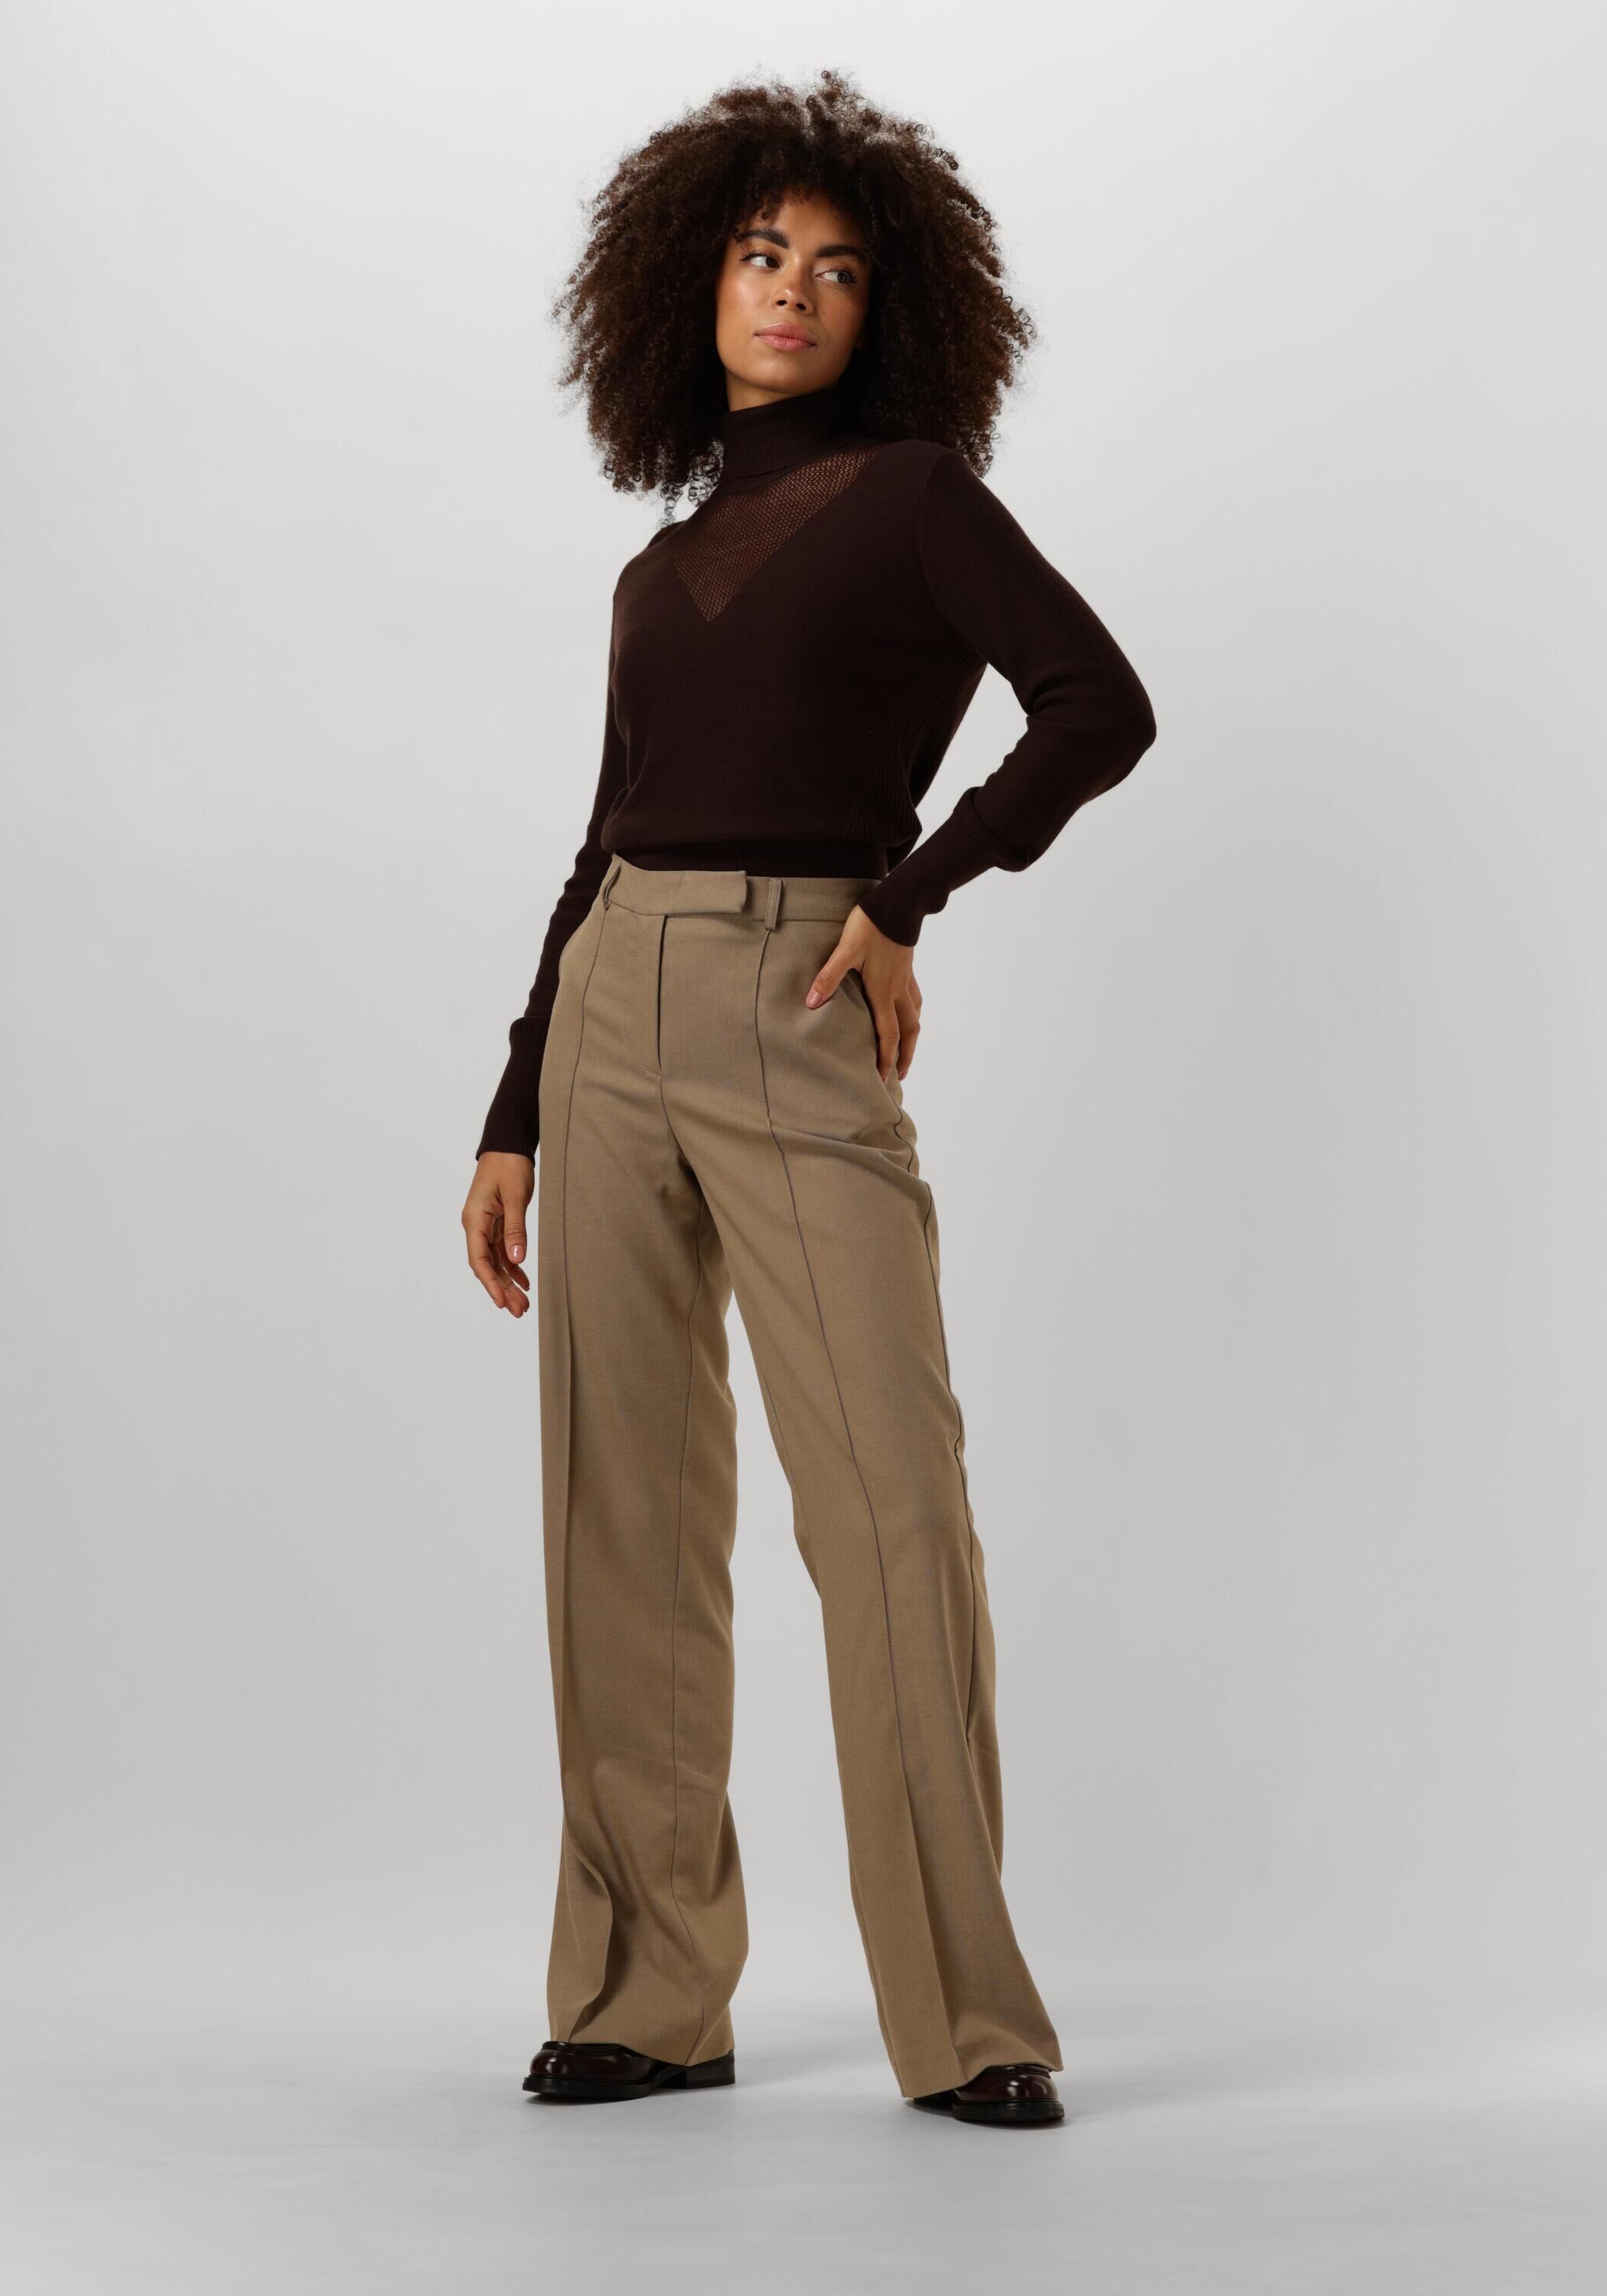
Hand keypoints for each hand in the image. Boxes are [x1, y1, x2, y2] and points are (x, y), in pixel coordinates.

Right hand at [463, 1153, 534, 1314]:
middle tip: (519, 1311)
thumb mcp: (515, 1197)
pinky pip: (502, 1252)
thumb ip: (515, 1229)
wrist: (507, 1145)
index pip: (479, 1260)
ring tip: (523, 1304)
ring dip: (508, 1282)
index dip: (490, 1284)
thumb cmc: (509, 1166)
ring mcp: (485, 1226)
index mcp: (474, 1220)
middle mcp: (476, 1226)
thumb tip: (516, 1259)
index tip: (502, 1302)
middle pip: (487, 1266)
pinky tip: (524, 1282)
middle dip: (502, 1290)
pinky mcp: (497, 1224)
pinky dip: (513, 1267)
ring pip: (495, 1262)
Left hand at [805, 907, 921, 1083]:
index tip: (883, 1078)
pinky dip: (913, 1013)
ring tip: (906, 1050)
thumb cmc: (870, 927)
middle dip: (904, 1056)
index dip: (887, 1058)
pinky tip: (907, 1012)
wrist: (897, 904)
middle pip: (909, 1032)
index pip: (888, 1034)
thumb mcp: (845, 951)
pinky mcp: (908, 968)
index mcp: (883, 991)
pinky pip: (915, 999)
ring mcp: (906, 979)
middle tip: (899, 1076)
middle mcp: (898, 990)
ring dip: (912, 1038)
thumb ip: (829, 977)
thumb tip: (811, 1003)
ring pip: (915, 1016)